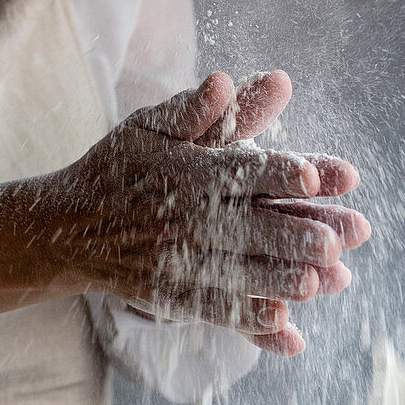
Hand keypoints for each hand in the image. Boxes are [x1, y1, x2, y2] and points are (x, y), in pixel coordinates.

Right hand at [46, 71, 369, 355]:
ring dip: (282, 279)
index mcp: (188, 172)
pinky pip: (215, 308)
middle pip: (249, 225)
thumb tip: (225, 81)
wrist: (68, 227)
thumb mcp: (149, 127)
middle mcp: (186, 218)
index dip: (277, 171)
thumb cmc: (120, 168)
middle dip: (294, 234)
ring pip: (239, 271)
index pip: (239, 169)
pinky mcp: (173, 294)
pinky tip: (283, 322)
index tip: (314, 176)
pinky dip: (249, 318)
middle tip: (337, 241)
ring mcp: (179, 261)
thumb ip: (194, 109)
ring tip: (324, 282)